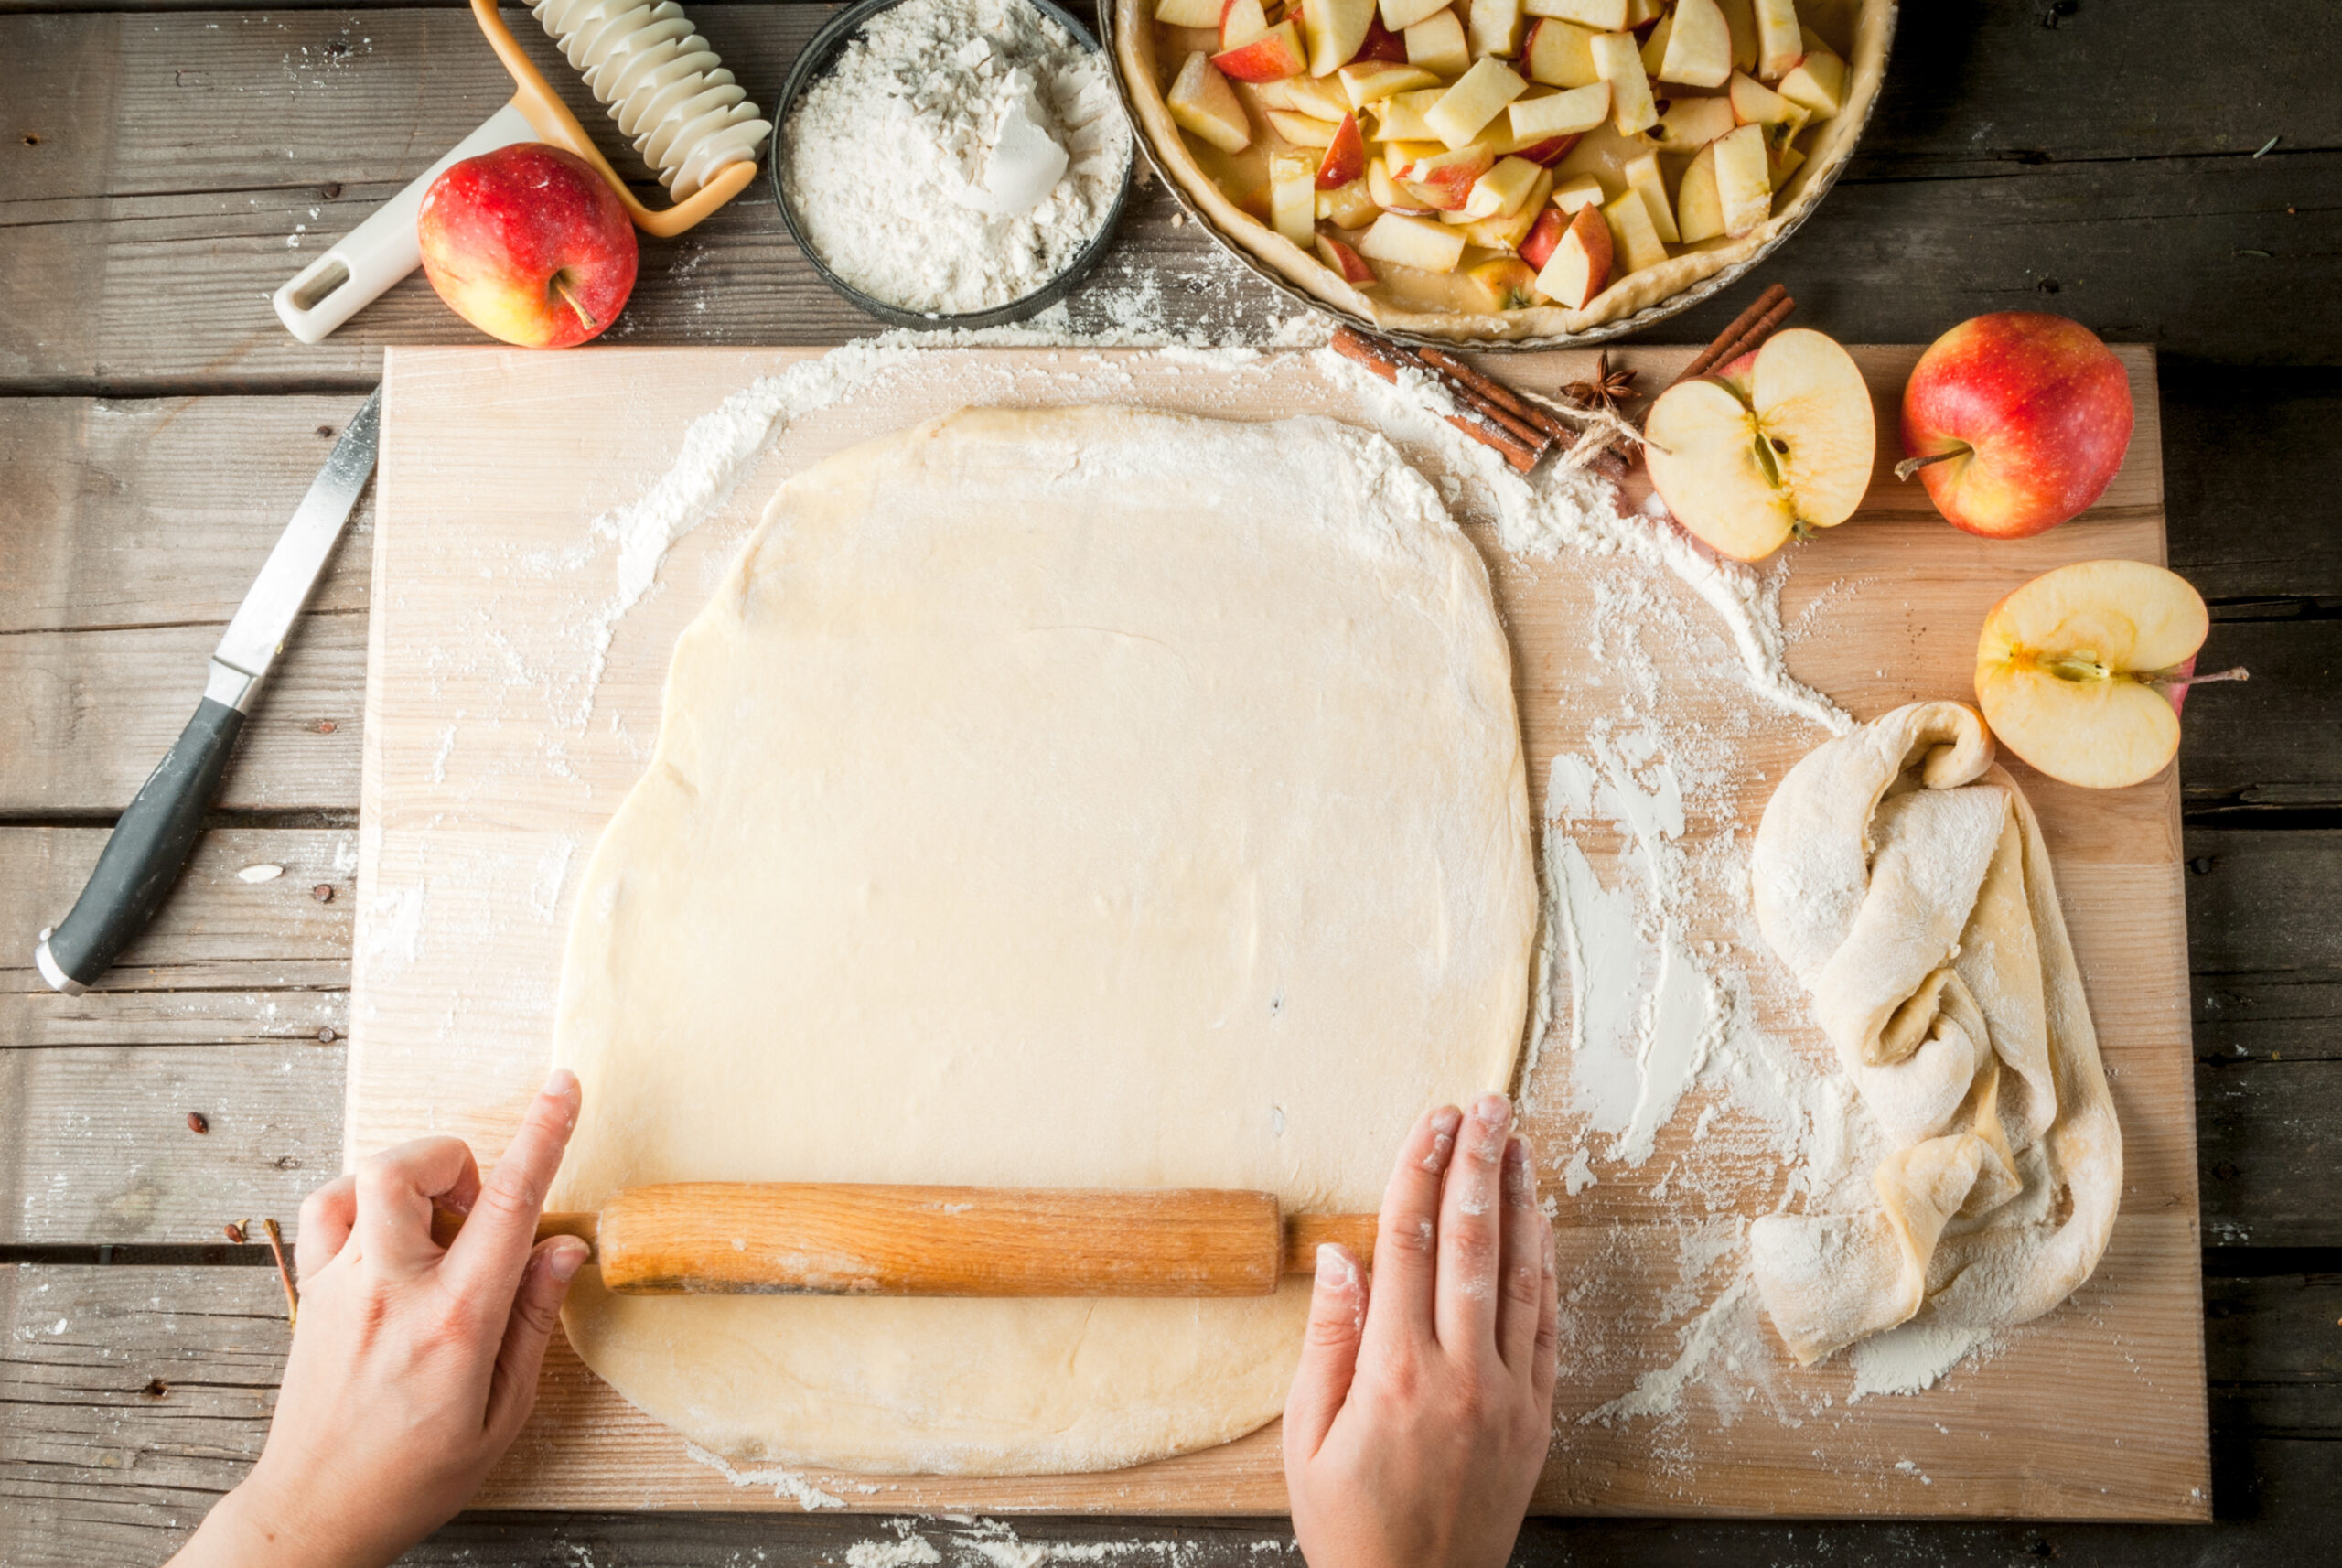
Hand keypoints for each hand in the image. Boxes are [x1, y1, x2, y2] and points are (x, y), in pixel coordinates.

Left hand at [170, 1070, 588, 1567]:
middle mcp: (390, 1292)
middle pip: (410, 1168)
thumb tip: (563, 1248)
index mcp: (454, 1322)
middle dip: (454, 1161)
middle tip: (477, 1212)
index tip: (563, 1088)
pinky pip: (327, 1209)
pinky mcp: (310, 1294)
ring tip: (435, 1229)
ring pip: (362, 1179)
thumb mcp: (502, 1415)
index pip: (508, 1206)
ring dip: (409, 1180)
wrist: (313, 1514)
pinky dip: (362, 1201)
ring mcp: (339, 1289)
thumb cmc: (414, 1476)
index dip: (542, 1137)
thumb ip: (533, 1321)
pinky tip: (389, 1239)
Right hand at [1284, 1095, 1556, 1567]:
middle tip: (1487, 1105)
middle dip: (1477, 1164)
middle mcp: (1459, 1375)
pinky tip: (1540, 1224)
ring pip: (1518, 1275)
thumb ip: (1326, 1340)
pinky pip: (1546, 1325)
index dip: (1418, 1171)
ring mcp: (1507, 1396)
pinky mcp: (1537, 1417)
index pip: (1408, 1244)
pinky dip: (1544, 1267)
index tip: (1430, 1120)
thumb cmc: (1347, 1526)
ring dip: (1519, 1200)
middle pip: (1470, 1243)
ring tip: (1518, 1142)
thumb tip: (1341, 1255)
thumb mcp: (1304, 1437)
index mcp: (1392, 1374)